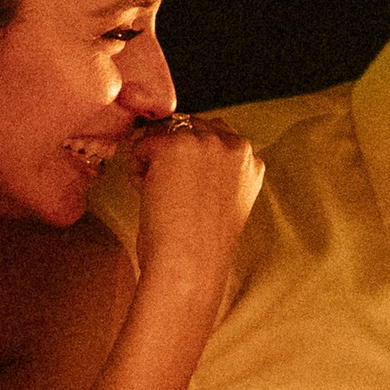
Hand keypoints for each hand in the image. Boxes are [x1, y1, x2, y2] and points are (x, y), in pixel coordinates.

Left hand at [125, 113, 263, 287]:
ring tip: (155, 190)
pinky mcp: (175, 145)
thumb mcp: (227, 204)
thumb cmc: (203, 245)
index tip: (183, 180)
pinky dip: (137, 165)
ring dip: (154, 157)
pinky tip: (145, 190)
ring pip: (166, 133)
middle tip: (166, 186)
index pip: (217, 134)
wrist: (190, 262)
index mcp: (252, 162)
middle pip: (191, 127)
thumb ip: (219, 175)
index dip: (193, 155)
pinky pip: (142, 144)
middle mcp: (234, 146)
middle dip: (174, 151)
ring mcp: (206, 142)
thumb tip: (187, 158)